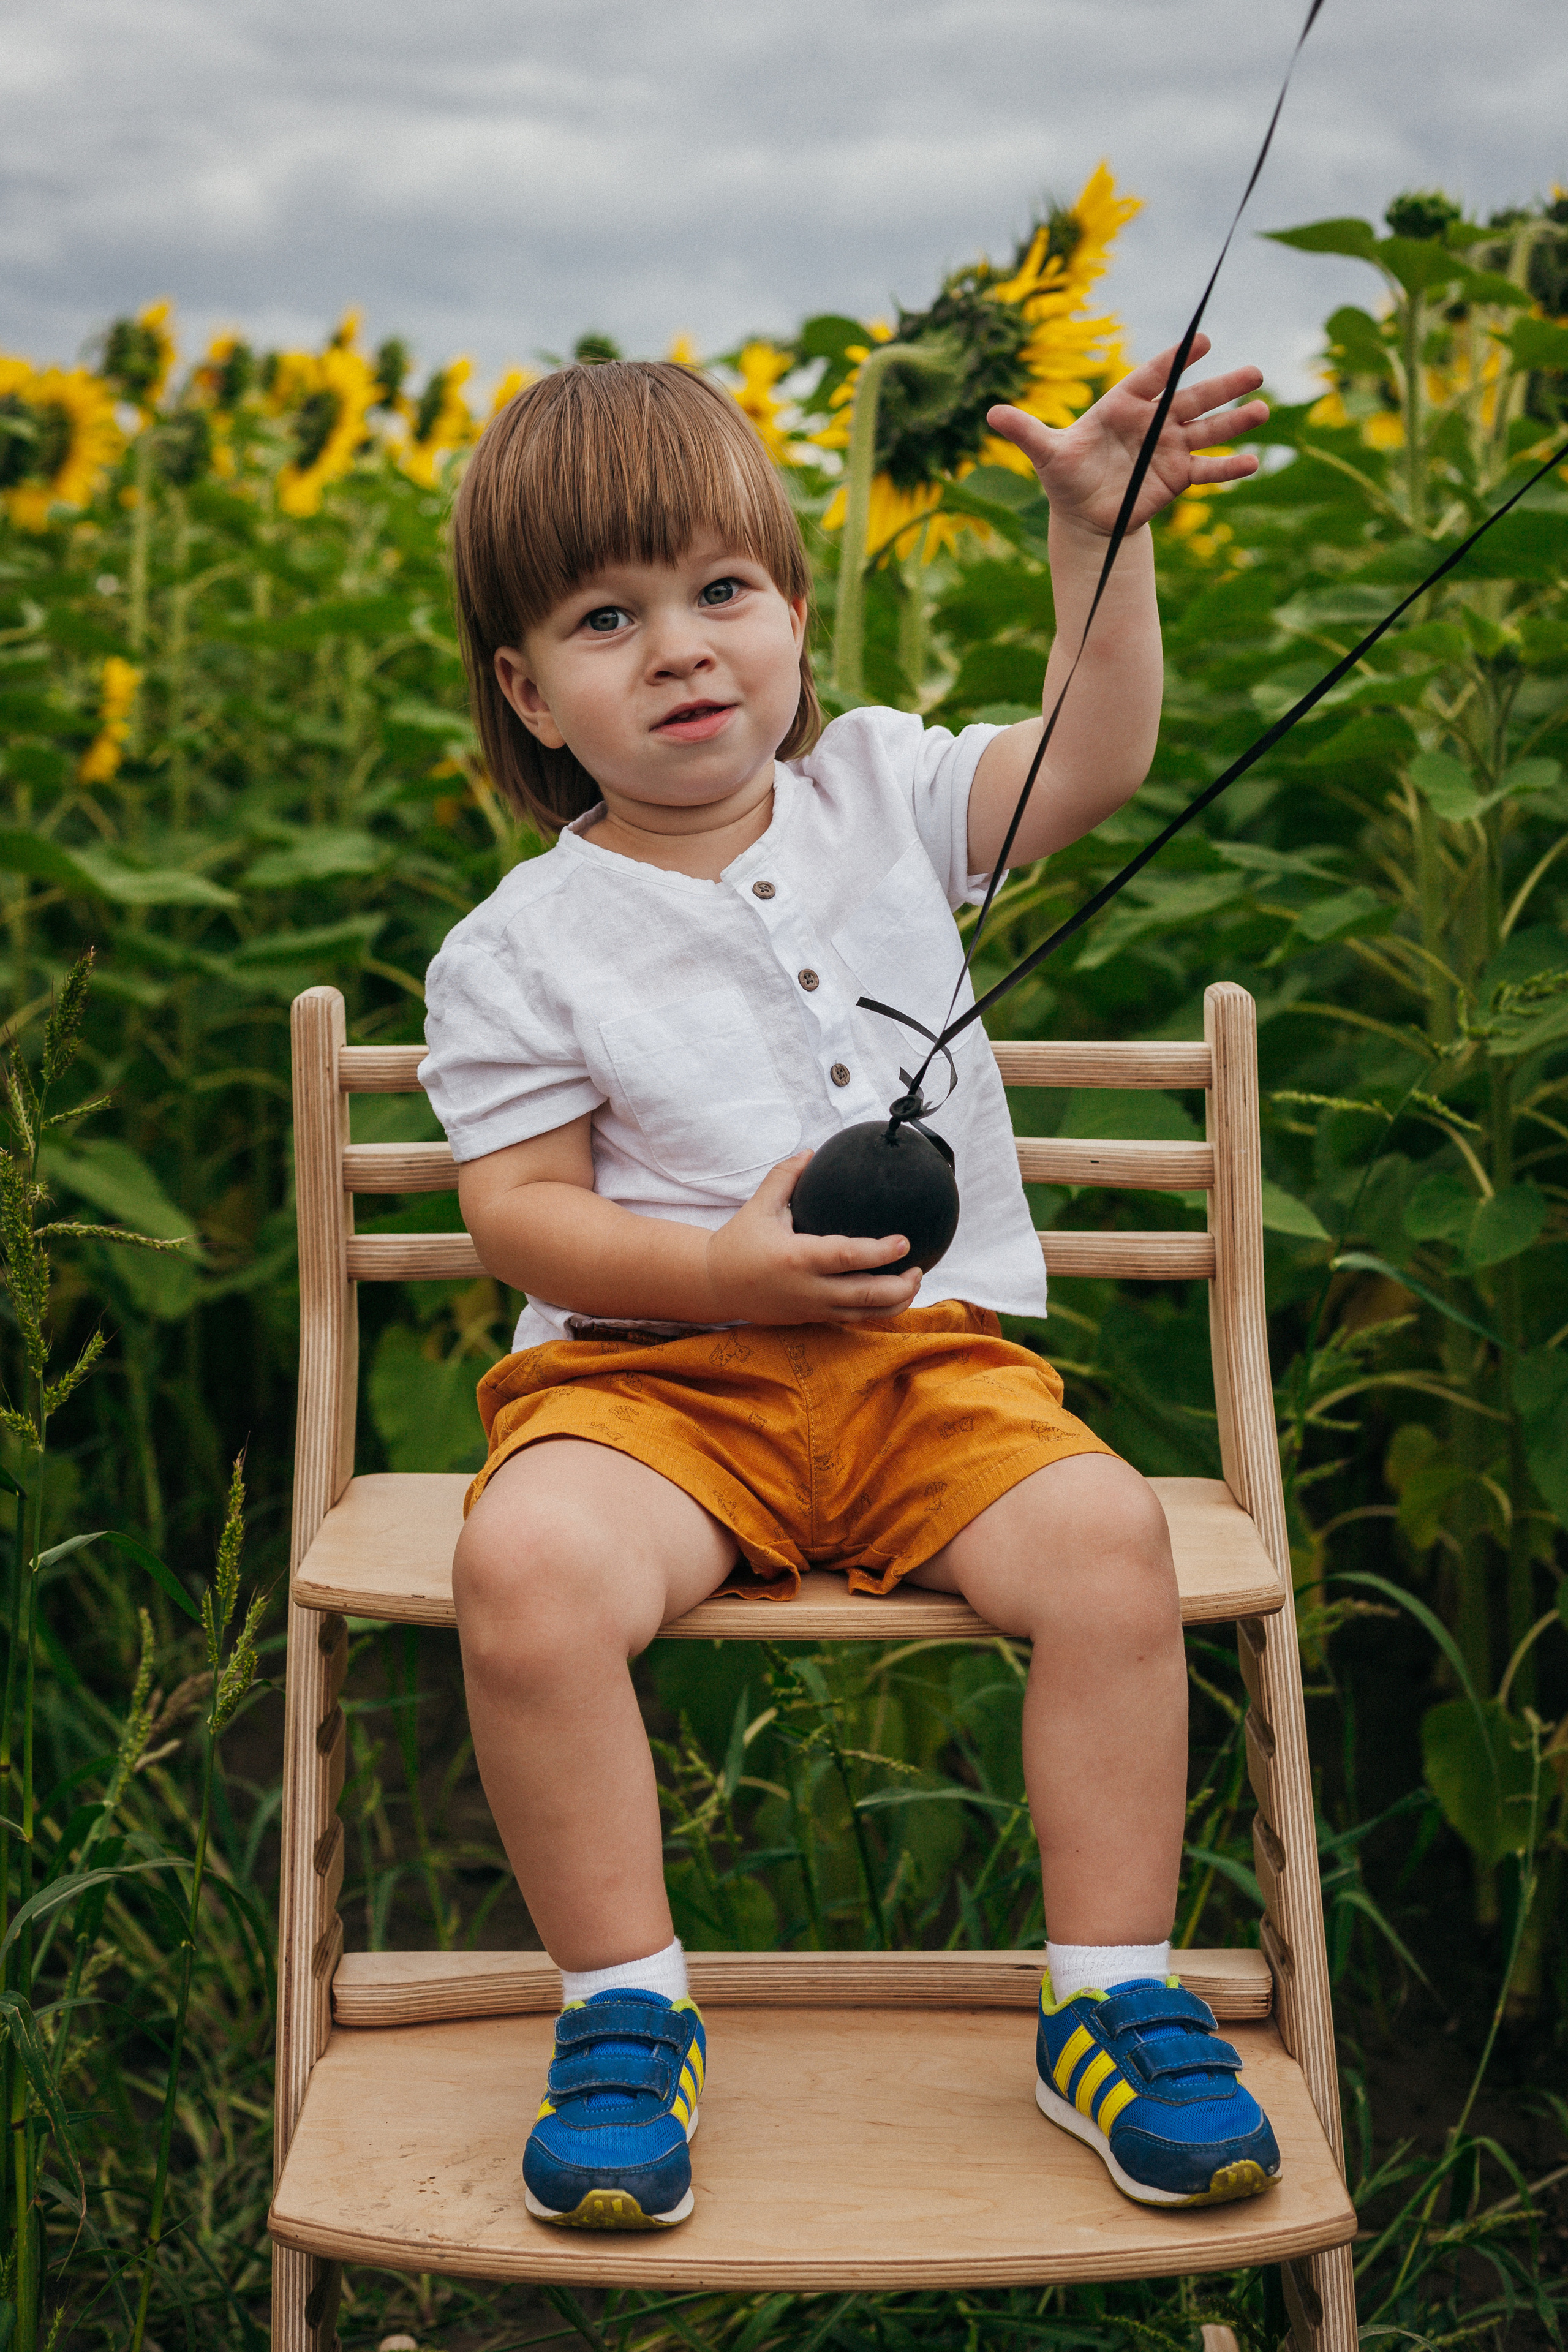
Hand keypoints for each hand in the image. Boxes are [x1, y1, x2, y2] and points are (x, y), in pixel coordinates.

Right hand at [705, 1153, 923, 1325]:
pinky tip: (890, 1293)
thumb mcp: (759, 1206)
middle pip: (867, 1296)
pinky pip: (852, 1318)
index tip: (905, 1242)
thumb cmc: (738, 1242)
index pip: (848, 1258)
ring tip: (912, 1281)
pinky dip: (876, 1309)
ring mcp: (812, 1308)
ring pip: (865, 1314)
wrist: (714, 1285)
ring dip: (895, 1302)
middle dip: (901, 1286)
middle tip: (918, 1267)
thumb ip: (786, 1176)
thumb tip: (812, 1152)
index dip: (881, 1252)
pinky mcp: (812, 1318)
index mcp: (798, 1258)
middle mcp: (809, 1288)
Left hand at [986, 334, 1267, 538]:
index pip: (1153, 377)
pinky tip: (1252, 463)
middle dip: (1222, 388)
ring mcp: (1168, 450)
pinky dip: (1228, 469)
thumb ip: (1026, 432)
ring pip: (1207, 432)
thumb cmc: (1065, 477)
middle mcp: (1152, 423)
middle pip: (1191, 401)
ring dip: (1234, 422)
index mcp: (1123, 406)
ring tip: (1262, 410)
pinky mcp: (1176, 478)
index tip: (1202, 342)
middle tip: (1255, 373)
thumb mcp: (1046, 455)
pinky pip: (1206, 472)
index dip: (1176, 361)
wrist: (1083, 516)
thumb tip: (991, 413)